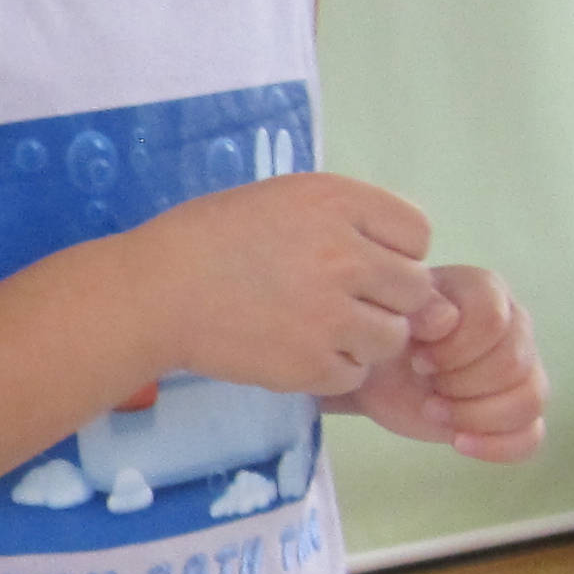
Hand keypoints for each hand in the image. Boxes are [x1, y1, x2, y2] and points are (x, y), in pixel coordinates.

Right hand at [120, 173, 434, 397]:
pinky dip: (335, 369)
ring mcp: (331, 315)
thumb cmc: (210, 237)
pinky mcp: (311, 365)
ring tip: (322, 330)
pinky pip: (356, 374)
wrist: (156, 293)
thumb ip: (344, 219)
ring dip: (366, 338)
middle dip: (389, 298)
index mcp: (337, 203)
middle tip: (345, 302)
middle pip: (416, 288)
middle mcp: (345, 256)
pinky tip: (300, 351)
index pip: (418, 232)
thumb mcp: (282, 199)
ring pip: (393, 337)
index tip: (365, 261)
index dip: (396, 251)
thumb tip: (396, 257)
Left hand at [336, 263, 545, 458]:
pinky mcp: (515, 411)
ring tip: (433, 410)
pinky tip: (458, 442)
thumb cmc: (389, 337)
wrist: (379, 371)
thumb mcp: (392, 317)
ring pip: (530, 400)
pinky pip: (531, 435)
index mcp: (486, 293)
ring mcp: (522, 371)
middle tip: (424, 383)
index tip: (418, 360)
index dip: (454, 350)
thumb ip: (420, 309)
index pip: (493, 322)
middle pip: (514, 365)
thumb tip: (446, 319)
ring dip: (475, 415)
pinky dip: (497, 446)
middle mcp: (515, 327)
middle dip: (460, 383)